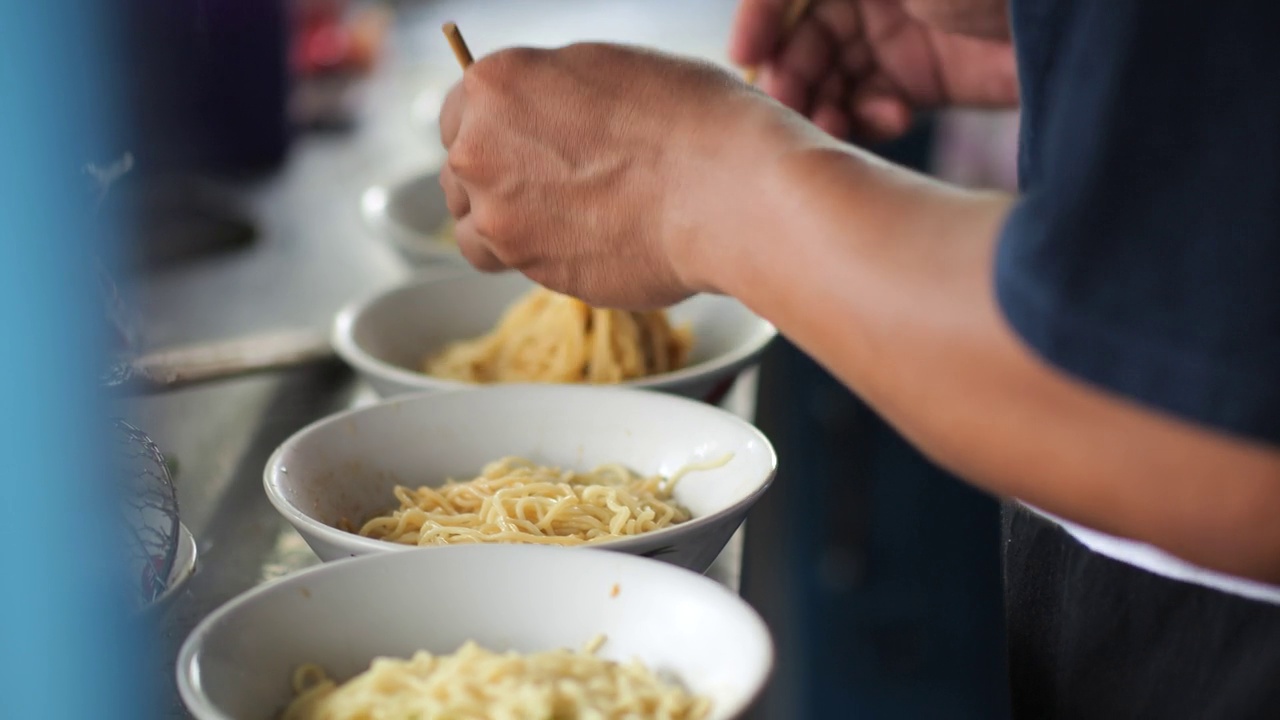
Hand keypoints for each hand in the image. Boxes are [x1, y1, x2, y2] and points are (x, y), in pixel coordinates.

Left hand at [438, 43, 810, 308]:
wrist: (726, 191)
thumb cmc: (690, 118)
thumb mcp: (607, 70)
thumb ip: (549, 95)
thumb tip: (536, 118)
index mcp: (495, 85)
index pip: (458, 114)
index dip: (488, 131)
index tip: (510, 145)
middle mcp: (481, 151)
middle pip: (458, 175)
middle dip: (491, 181)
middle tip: (542, 186)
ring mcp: (501, 219)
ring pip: (473, 233)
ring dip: (503, 230)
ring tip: (558, 223)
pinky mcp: (532, 271)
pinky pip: (517, 269)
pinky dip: (540, 262)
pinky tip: (583, 246)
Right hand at [730, 0, 1017, 141]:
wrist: (1087, 15)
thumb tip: (761, 29)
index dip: (762, 19)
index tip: (748, 59)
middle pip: (805, 38)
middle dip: (793, 75)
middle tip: (791, 111)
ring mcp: (902, 35)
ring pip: (834, 78)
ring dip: (825, 106)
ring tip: (833, 128)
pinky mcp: (930, 81)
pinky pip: (875, 107)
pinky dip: (868, 121)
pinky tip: (888, 123)